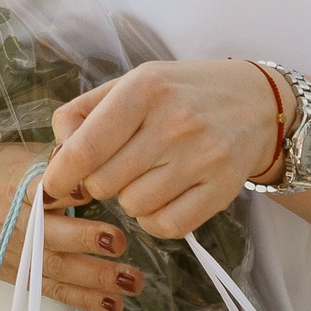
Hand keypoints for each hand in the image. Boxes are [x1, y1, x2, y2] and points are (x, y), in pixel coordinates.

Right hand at [0, 144, 144, 310]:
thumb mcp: (10, 165)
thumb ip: (47, 164)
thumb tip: (87, 152)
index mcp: (14, 193)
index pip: (39, 189)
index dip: (64, 190)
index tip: (91, 188)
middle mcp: (17, 227)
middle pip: (50, 236)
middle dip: (85, 239)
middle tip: (118, 241)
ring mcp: (20, 257)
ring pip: (60, 270)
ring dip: (97, 278)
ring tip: (132, 282)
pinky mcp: (22, 279)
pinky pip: (55, 293)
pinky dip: (84, 301)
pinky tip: (114, 306)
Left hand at [41, 60, 282, 240]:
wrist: (257, 102)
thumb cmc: (181, 93)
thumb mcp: (133, 83)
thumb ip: (85, 112)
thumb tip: (57, 153)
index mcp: (145, 88)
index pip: (86, 146)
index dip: (61, 174)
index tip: (53, 186)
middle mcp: (174, 122)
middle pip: (104, 183)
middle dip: (99, 182)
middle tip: (117, 167)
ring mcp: (202, 157)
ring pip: (133, 207)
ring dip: (129, 199)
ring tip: (147, 175)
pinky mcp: (222, 189)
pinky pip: (166, 227)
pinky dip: (155, 220)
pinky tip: (163, 197)